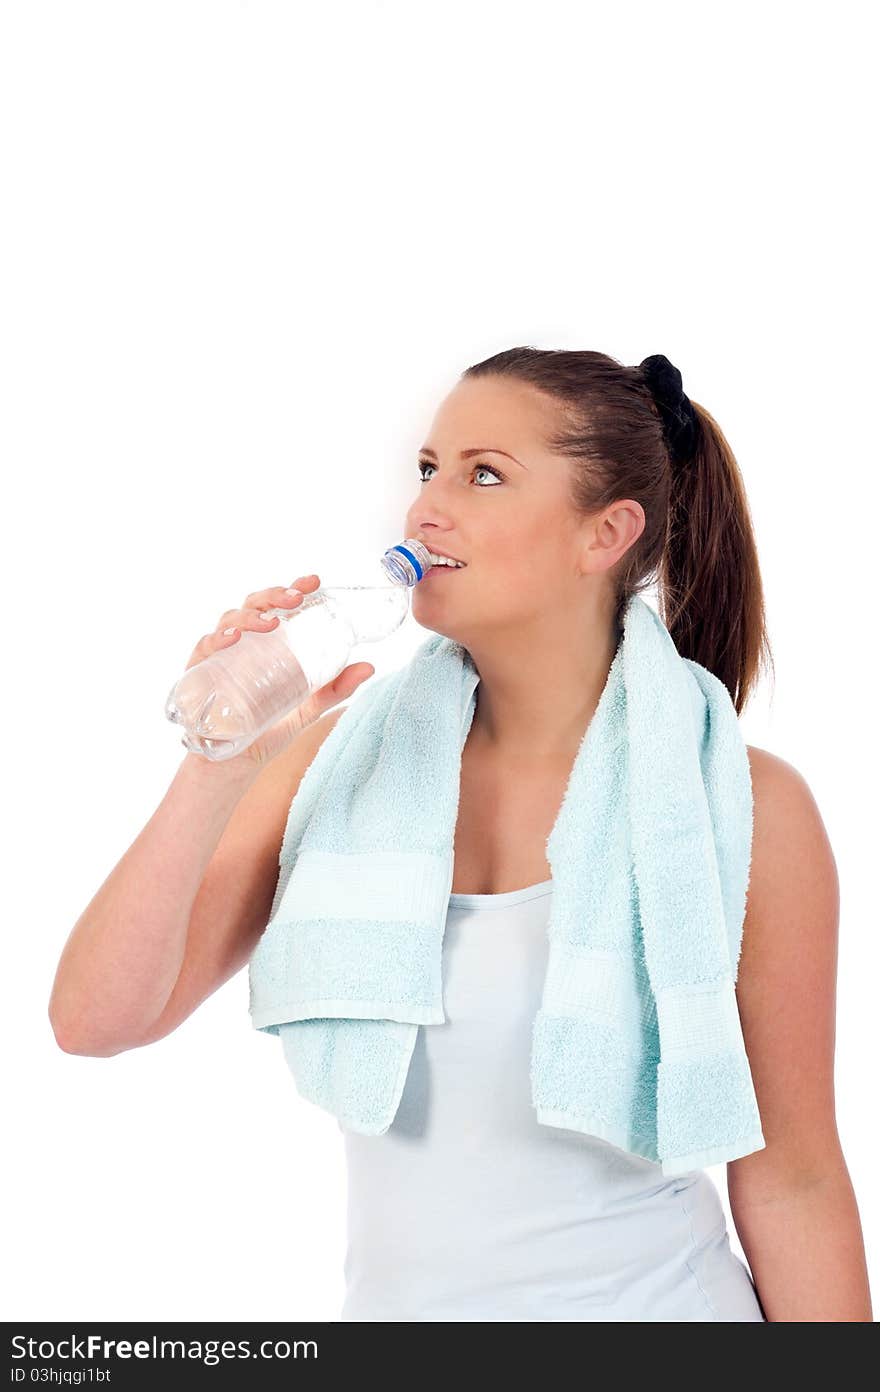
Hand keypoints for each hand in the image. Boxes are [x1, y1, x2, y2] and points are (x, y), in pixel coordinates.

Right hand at [183, 573, 374, 769]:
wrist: (235, 764)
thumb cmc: (267, 729)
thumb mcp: (307, 709)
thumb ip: (335, 689)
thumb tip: (369, 667)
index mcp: (268, 643)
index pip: (279, 606)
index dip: (293, 588)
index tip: (314, 582)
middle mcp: (243, 642)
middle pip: (254, 605)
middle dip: (274, 595)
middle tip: (296, 599)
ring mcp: (220, 654)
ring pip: (230, 620)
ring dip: (251, 616)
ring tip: (272, 622)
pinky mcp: (199, 671)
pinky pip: (204, 646)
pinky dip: (217, 638)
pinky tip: (232, 639)